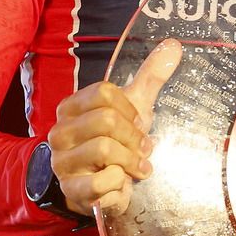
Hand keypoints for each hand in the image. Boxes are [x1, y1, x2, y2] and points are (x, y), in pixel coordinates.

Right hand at [44, 40, 181, 216]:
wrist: (98, 187)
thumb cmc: (115, 142)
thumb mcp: (132, 108)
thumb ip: (150, 77)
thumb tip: (174, 45)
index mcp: (72, 108)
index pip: (103, 93)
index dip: (130, 109)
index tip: (138, 122)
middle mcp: (61, 132)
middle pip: (106, 120)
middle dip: (133, 136)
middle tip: (142, 148)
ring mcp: (62, 162)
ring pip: (103, 148)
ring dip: (130, 160)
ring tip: (137, 167)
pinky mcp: (71, 190)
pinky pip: (101, 182)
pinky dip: (119, 183)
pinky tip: (121, 183)